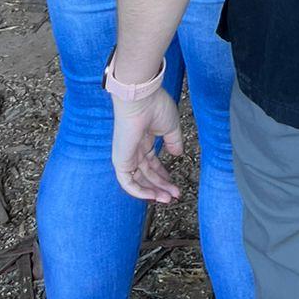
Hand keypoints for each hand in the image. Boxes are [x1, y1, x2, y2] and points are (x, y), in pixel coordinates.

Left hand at [111, 89, 183, 203]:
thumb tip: (178, 154)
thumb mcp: (171, 127)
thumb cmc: (156, 107)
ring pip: (139, 180)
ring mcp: (127, 156)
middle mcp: (134, 150)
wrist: (141, 100)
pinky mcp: (120, 161)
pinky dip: (140, 192)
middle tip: (174, 195)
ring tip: (168, 198)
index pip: (152, 163)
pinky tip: (154, 196)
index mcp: (144, 140)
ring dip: (154, 191)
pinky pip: (128, 183)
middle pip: (147, 174)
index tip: (175, 184)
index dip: (163, 175)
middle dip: (161, 185)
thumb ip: (174, 142)